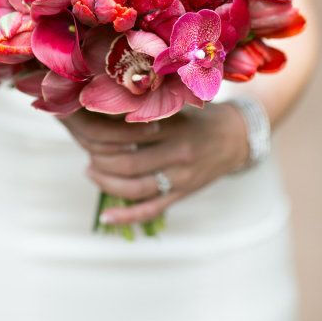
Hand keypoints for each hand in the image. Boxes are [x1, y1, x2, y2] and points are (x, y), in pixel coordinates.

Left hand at [63, 103, 248, 225]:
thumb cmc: (200, 116)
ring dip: (106, 182)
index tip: (84, 125)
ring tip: (89, 171)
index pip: (127, 132)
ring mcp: (181, 178)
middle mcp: (178, 153)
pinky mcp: (183, 194)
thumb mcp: (179, 104)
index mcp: (174, 126)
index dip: (100, 132)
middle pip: (127, 162)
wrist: (237, 137)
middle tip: (85, 150)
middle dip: (98, 158)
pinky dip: (127, 216)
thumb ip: (149, 105)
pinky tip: (106, 217)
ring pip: (135, 188)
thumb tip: (107, 103)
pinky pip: (151, 210)